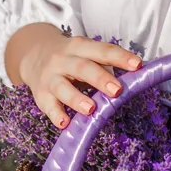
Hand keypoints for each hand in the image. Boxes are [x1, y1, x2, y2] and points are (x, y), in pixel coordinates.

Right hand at [17, 32, 141, 128]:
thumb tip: (133, 81)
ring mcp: (50, 77)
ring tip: (91, 110)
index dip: (120, 57)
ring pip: (62, 87)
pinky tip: (65, 123)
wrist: (33, 54)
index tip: (137, 65)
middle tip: (117, 90)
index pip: (102, 50)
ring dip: (77, 99)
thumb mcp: (84, 53)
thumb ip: (104, 65)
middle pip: (82, 68)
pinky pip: (48, 106)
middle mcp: (63, 60)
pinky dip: (56, 114)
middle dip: (100, 79)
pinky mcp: (41, 95)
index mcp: (79, 47)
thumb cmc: (70, 57)